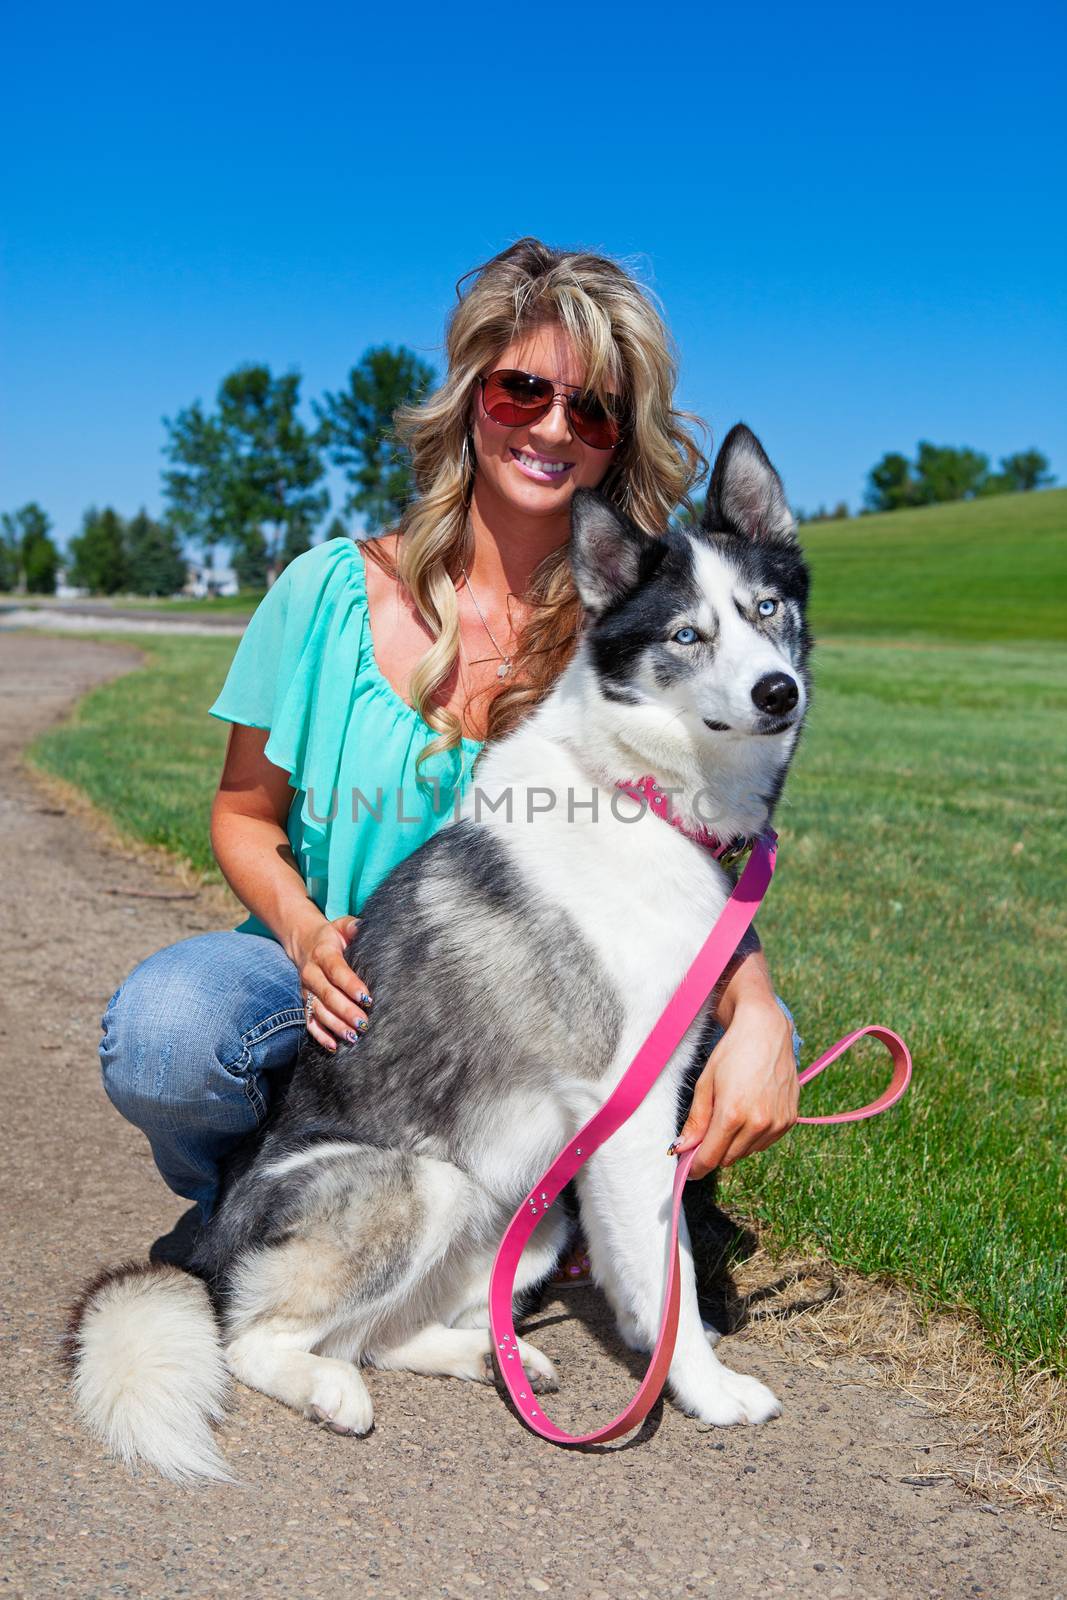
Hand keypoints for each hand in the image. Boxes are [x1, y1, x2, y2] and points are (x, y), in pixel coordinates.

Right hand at [289, 912, 372, 1052]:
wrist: (304, 942)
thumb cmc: (331, 936)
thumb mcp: (341, 925)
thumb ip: (352, 926)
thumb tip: (362, 926)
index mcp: (323, 954)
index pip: (337, 971)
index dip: (351, 985)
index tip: (367, 998)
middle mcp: (311, 974)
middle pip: (327, 995)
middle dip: (345, 1011)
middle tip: (364, 1023)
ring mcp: (306, 991)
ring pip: (319, 1011)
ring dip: (335, 1026)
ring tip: (353, 1037)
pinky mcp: (305, 1002)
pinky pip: (309, 1022)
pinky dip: (320, 1036)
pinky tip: (334, 1046)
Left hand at [672, 996, 798, 1179]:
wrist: (766, 1031)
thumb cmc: (732, 1053)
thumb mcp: (705, 1084)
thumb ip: (696, 1120)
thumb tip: (682, 1148)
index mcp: (733, 1114)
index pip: (711, 1158)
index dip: (696, 1167)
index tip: (688, 1170)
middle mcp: (758, 1123)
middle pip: (728, 1158)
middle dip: (713, 1151)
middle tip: (706, 1133)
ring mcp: (777, 1123)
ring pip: (747, 1152)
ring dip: (734, 1144)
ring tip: (731, 1113)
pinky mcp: (789, 1120)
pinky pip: (765, 1143)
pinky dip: (753, 1136)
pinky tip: (749, 1112)